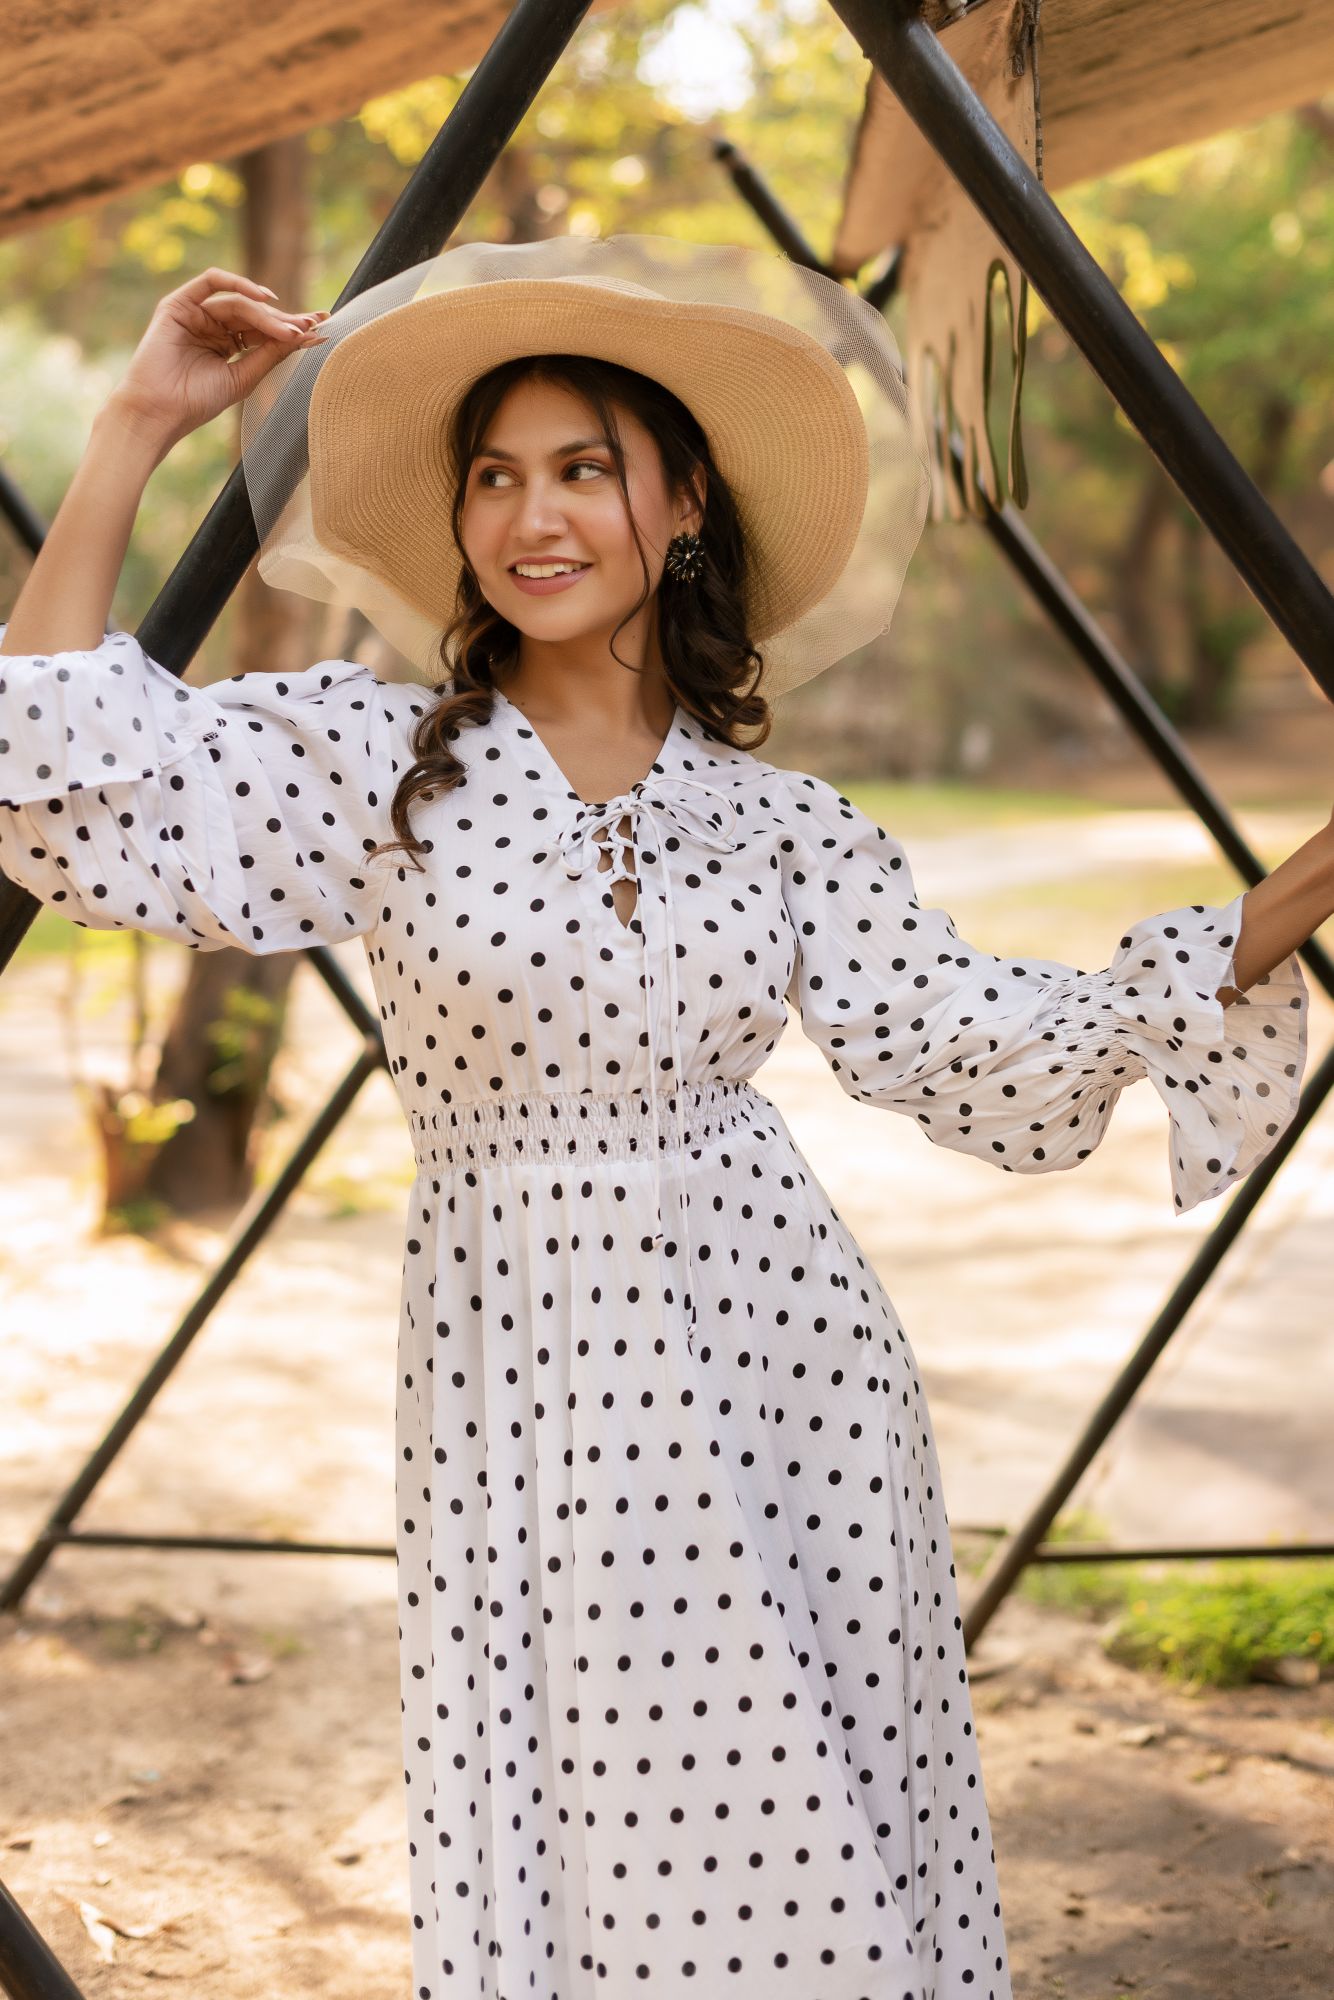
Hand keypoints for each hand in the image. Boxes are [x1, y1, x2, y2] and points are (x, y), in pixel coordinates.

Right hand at [104, 266, 330, 452]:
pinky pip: (211, 281)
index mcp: (228, 345)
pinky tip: (262, 297)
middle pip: (256, 315)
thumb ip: (269, 354)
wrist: (159, 411)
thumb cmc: (196, 401)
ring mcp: (196, 313)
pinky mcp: (179, 304)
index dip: (291, 329)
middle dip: (285, 318)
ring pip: (240, 303)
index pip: (264, 331)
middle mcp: (213, 326)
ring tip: (289, 329)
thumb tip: (304, 337)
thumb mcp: (243, 377)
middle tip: (313, 323)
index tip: (321, 331)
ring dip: (267, 314)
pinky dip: (237, 284)